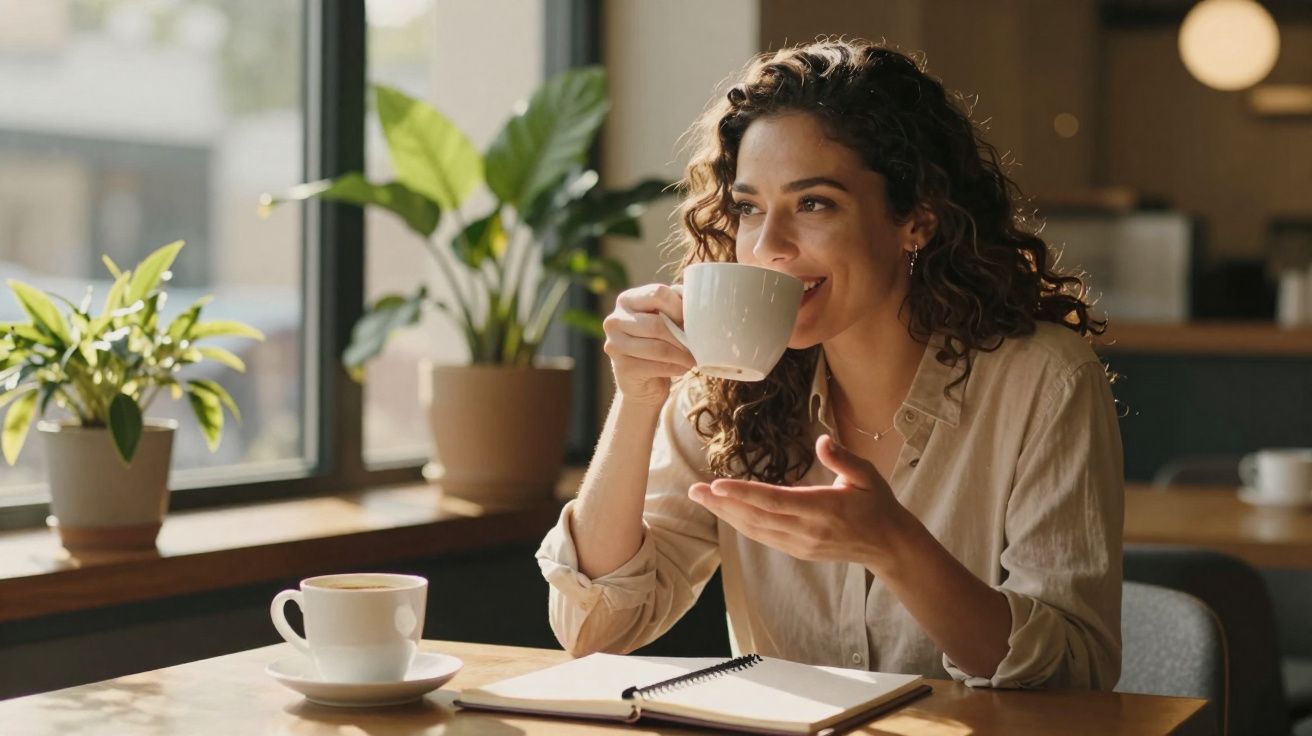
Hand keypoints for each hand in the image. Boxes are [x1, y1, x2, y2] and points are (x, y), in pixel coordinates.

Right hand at [602, 283, 696, 407]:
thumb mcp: (667, 317)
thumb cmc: (659, 342)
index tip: (691, 320)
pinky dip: (676, 368)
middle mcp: (614, 320)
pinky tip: (682, 368)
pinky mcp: (622, 368)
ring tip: (693, 358)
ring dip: (682, 355)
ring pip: (658, 348)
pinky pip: (656, 366)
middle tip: (697, 344)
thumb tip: (695, 300)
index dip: (679, 307)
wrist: (644, 381)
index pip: (657, 293)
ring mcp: (614, 345)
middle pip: (657, 325)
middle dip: (681, 337)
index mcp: (627, 300)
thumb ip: (677, 303)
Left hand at [689, 434, 915, 570]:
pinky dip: (742, 524)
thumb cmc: (877, 504)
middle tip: (694, 491)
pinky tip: (727, 512)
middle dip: (723, 504)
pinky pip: (764, 537)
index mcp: (823, 508)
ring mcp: (801, 544)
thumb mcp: (867, 475)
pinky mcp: (798, 550)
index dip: (744, 494)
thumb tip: (822, 439)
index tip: (718, 484)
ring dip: (727, 515)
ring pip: (755, 530)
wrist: (888, 545)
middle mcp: (807, 530)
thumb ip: (843, 458)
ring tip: (703, 498)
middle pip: (756, 517)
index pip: (775, 501)